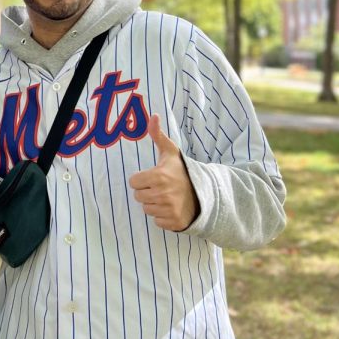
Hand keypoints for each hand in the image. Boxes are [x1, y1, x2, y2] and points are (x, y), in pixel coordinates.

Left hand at [127, 114, 197, 230]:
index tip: (152, 177)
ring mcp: (169, 209)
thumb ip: (158, 135)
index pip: (133, 182)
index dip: (141, 179)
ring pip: (146, 209)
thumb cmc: (182, 171)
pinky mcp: (174, 222)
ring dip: (154, 204)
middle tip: (160, 187)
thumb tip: (153, 116)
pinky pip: (157, 221)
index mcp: (159, 176)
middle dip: (147, 192)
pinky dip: (162, 216)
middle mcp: (162, 194)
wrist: (205, 192)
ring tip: (166, 197)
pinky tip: (171, 208)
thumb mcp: (171, 153)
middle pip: (138, 197)